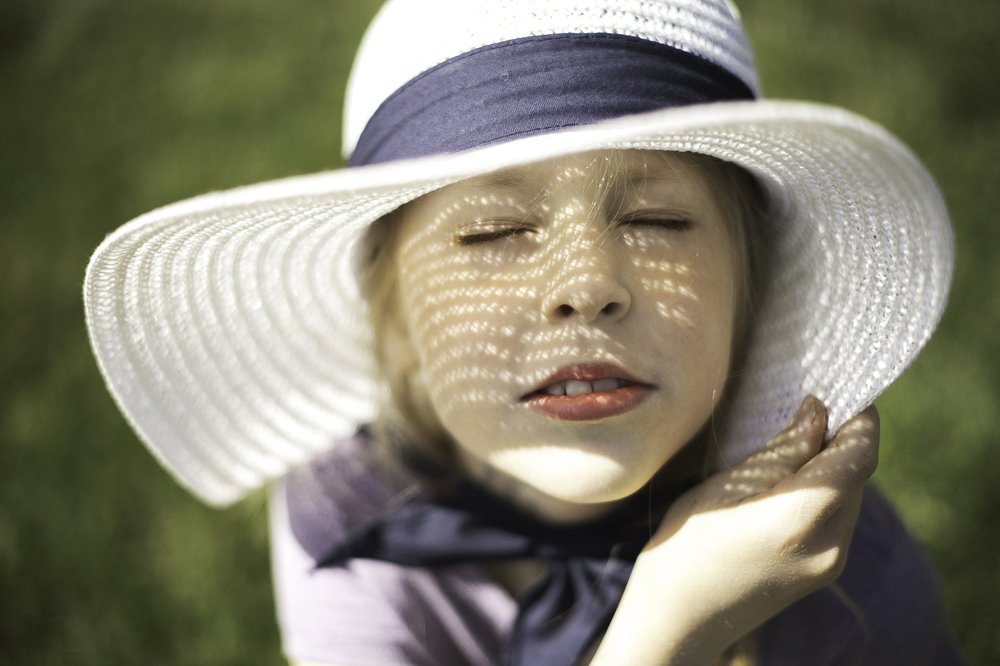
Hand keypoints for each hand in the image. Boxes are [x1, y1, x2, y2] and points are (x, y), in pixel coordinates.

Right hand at [590, 396, 879, 664]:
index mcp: (800, 519)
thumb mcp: (724, 488)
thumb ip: (779, 452)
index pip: (858, 456)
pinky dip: (827, 488)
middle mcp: (829, 545)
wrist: (680, 617)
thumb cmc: (686, 546)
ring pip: (851, 495)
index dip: (859, 417)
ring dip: (836, 462)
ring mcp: (830, 563)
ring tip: (799, 437)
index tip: (842, 387)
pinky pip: (839, 516)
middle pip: (858, 475)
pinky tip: (795, 475)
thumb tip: (818, 412)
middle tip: (814, 404)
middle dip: (844, 436)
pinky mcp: (823, 572)